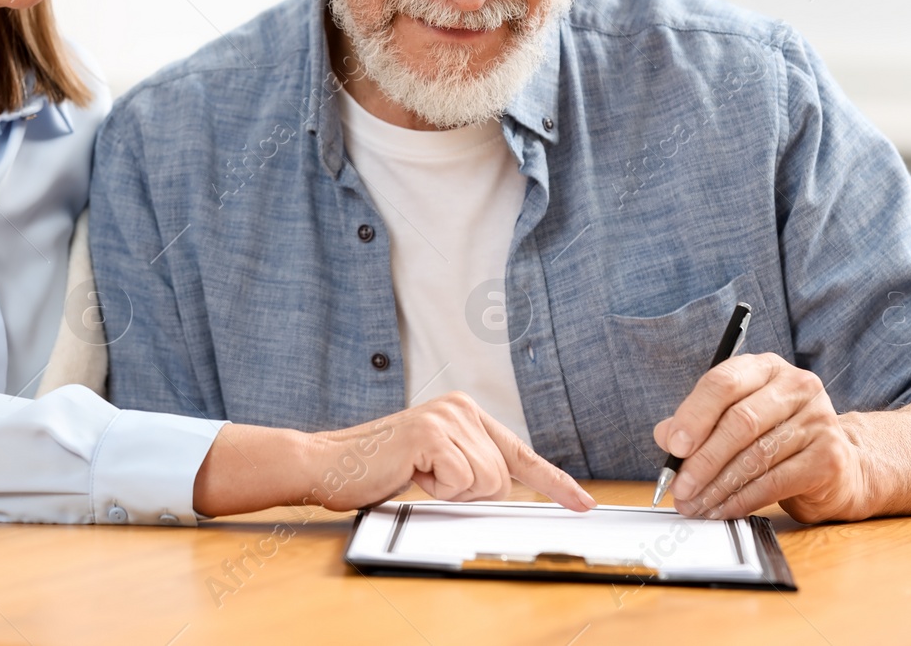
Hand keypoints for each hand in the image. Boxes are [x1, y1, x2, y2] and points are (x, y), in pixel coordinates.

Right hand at [193, 392, 594, 516]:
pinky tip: (411, 474)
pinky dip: (437, 491)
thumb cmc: (378, 470)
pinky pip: (461, 483)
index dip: (554, 482)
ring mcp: (446, 417)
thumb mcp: (435, 467)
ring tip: (417, 477)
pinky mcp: (431, 433)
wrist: (328, 464)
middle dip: (471, 495)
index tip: (582, 503)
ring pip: (487, 482)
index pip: (519, 452)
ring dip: (451, 494)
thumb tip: (509, 492)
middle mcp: (460, 407)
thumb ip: (470, 469)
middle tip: (429, 483)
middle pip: (503, 476)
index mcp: (464, 412)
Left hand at [652, 352, 872, 522]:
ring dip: (718, 485)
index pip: (723, 382)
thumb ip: (698, 423)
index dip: (694, 415)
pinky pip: (775, 482)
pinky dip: (743, 499)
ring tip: (695, 504)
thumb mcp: (734, 419)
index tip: (673, 446)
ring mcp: (818, 420)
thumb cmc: (775, 437)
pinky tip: (723, 510)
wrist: (837, 466)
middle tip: (680, 487)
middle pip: (740, 421)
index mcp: (765, 368)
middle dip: (703, 459)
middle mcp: (796, 387)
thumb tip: (665, 437)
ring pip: (756, 455)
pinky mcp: (829, 457)